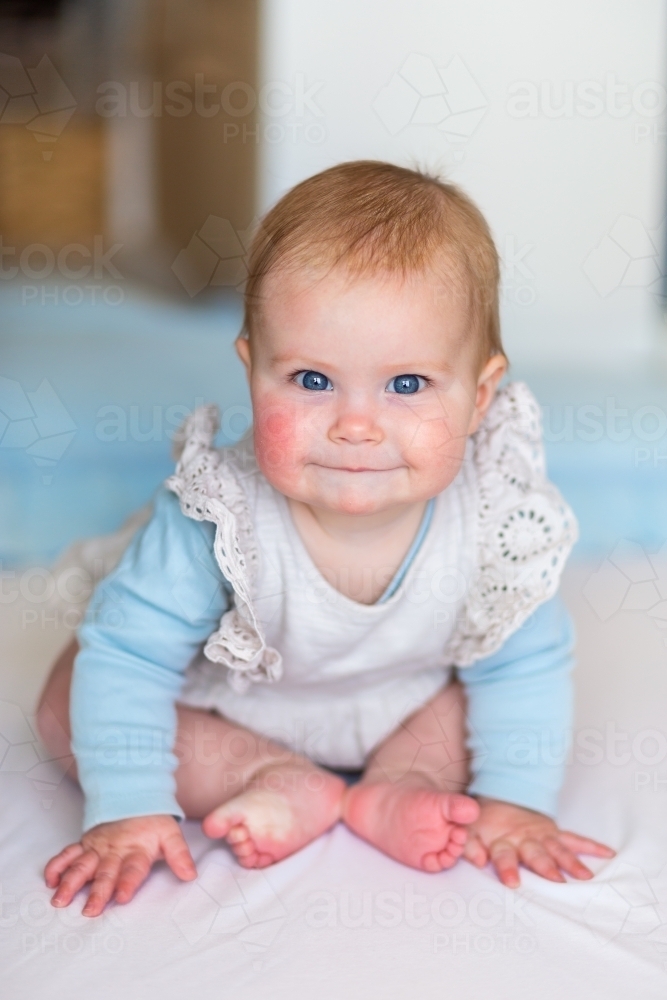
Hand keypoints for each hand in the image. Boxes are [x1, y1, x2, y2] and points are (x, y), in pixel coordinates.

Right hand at [44, 814, 196, 916]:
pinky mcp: (85, 844)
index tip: (123, 897)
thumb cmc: (152, 822)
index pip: (133, 868)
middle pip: (105, 873)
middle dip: (98, 892)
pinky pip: (68, 854)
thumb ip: (179, 855)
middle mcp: (115, 850)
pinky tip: (50, 880)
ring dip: (71, 883)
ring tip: (61, 900)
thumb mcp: (171, 835)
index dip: (129, 882)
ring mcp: (98, 847)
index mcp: (137, 850)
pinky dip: (57, 866)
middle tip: (90, 911)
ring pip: (82, 865)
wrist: (134, 795)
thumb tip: (190, 875)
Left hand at [463, 796, 615, 887]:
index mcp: (503, 840)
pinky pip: (575, 839)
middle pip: (536, 854)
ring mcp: (543, 835)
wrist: (502, 796)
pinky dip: (592, 846)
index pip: (504, 855)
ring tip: (585, 877)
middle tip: (557, 882)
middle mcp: (525, 838)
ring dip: (572, 862)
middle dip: (547, 868)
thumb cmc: (485, 822)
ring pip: (559, 849)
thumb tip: (478, 861)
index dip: (507, 868)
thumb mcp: (469, 831)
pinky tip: (608, 854)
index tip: (513, 883)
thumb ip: (469, 846)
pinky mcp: (555, 833)